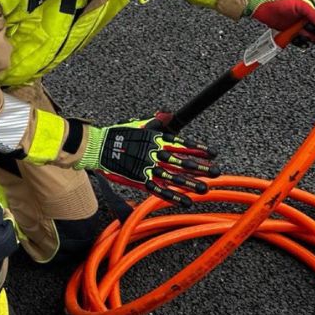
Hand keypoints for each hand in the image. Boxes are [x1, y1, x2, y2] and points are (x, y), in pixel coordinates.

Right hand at [73, 118, 218, 206]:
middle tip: (216, 172)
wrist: (98, 148)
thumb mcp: (138, 124)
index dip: (198, 149)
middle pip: (182, 162)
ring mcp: (148, 168)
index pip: (182, 145)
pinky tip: (184, 201)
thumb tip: (167, 113)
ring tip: (204, 189)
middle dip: (201, 168)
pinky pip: (159, 190)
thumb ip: (155, 120)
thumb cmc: (118, 135)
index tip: (212, 154)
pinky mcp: (140, 180)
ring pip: (174, 177)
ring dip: (190, 184)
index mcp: (156, 139)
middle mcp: (155, 154)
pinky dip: (172, 196)